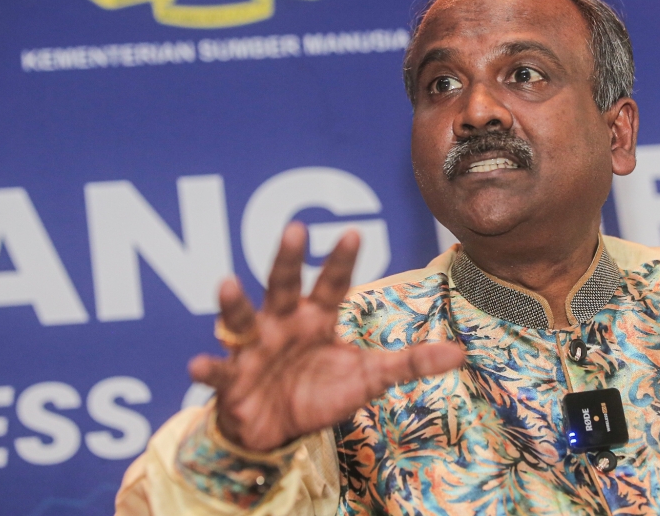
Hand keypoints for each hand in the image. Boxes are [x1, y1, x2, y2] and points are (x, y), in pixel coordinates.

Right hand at [188, 222, 464, 451]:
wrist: (277, 430)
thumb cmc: (320, 392)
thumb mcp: (369, 377)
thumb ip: (410, 363)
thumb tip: (462, 353)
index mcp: (316, 318)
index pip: (332, 284)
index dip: (342, 261)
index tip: (353, 231)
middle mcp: (283, 324)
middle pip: (285, 286)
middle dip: (289, 259)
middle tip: (294, 228)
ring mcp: (255, 348)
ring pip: (243, 318)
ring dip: (234, 303)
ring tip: (226, 284)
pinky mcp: (233, 379)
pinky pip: (218, 371)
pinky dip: (207, 369)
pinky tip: (197, 365)